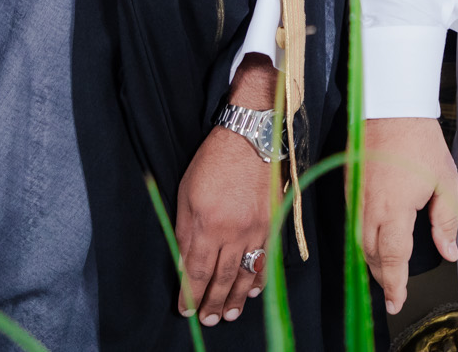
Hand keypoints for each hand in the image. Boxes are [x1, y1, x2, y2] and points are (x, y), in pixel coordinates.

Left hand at [174, 57, 276, 326]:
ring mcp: (255, 230)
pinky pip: (265, 259)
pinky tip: (252, 290)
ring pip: (244, 273)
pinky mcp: (272, 223)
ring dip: (235, 298)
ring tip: (229, 314)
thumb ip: (185, 231)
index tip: (186, 311)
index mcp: (205, 225)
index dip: (190, 295)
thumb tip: (185, 263)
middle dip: (212, 303)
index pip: (196, 271)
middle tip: (209, 321)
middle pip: (221, 278)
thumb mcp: (186, 193)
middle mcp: (231, 232)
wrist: (251, 137)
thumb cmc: (212, 162)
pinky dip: (259, 278)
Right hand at [360, 117, 457, 314]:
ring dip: (372, 260)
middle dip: (383, 276)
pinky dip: (362, 239)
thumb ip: (445, 222)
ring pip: (359, 241)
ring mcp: (355, 197)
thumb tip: (449, 251)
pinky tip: (372, 241)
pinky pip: (352, 223)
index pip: (393, 258)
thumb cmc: (419, 141)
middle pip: (372, 254)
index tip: (397, 301)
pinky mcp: (348, 186)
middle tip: (394, 292)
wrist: (390, 108)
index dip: (395, 284)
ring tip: (385, 272)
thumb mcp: (445, 182)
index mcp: (394, 210)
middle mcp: (369, 207)